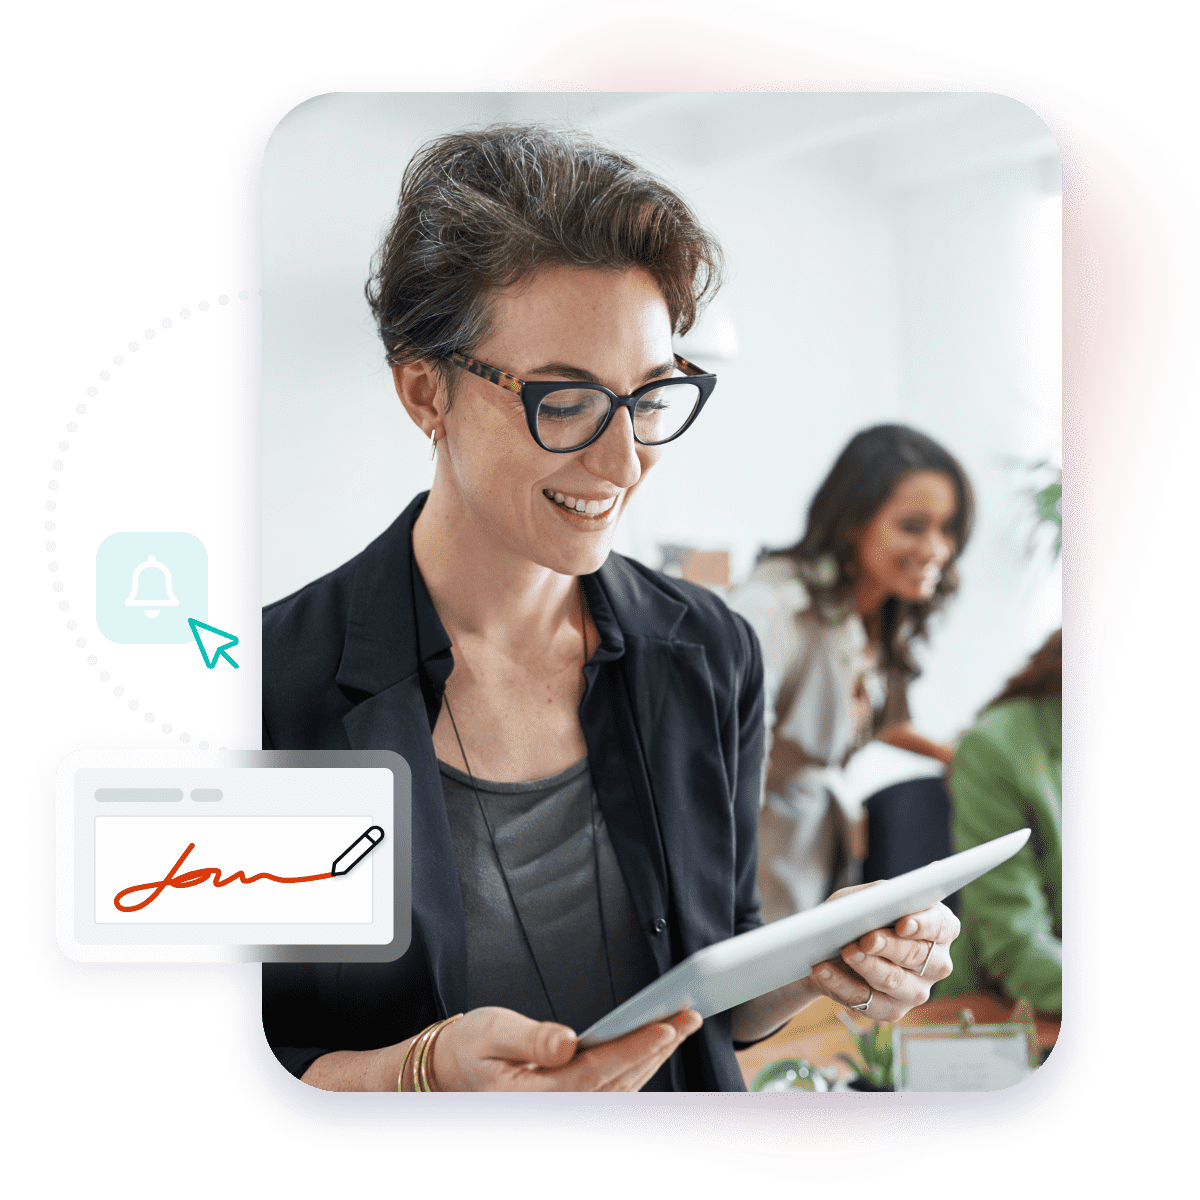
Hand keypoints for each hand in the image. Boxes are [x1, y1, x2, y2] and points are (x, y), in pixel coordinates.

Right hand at [432, 1006, 702, 1091]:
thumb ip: (532, 1039)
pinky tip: (656, 1044)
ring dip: (654, 1057)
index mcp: (534, 1097)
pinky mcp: (573, 1106)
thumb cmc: (470, 1048)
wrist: (450, 1073)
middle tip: (688, 1015)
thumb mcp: (491, 1032)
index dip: (633, 1050)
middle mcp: (556, 1113)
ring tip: (681, 1023)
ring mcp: (566, 1115)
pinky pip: (615, 1090)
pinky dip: (639, 1066)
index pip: (595, 1073)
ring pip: (623, 1089)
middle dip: (656, 1048)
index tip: (664, 1027)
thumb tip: (567, 1043)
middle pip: (619, 1081)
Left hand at [808, 884, 959, 1021]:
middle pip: (917, 955)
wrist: (829, 950)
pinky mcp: (892, 1011)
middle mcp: (936, 963)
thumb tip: (882, 901)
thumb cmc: (855, 917)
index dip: (924, 924)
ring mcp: (916, 991)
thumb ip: (877, 895)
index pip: (941, 926)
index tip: (902, 923)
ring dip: (867, 966)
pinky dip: (840, 983)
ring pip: (894, 980)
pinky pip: (866, 1000)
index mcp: (938, 929)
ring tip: (846, 952)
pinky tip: (824, 969)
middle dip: (889, 946)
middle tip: (866, 939)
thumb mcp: (862, 898)